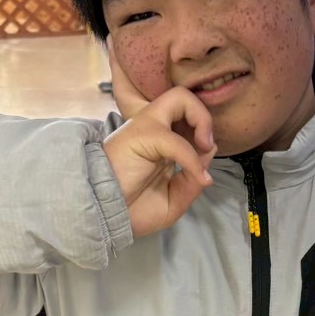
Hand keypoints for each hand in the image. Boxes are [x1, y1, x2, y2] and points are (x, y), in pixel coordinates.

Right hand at [103, 46, 215, 237]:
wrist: (105, 219)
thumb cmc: (133, 209)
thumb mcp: (173, 199)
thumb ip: (192, 179)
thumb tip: (209, 154)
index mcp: (159, 141)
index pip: (185, 118)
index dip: (203, 133)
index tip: (204, 161)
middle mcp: (153, 128)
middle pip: (183, 96)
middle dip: (204, 116)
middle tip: (205, 145)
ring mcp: (146, 127)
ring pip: (180, 97)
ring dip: (202, 119)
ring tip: (202, 147)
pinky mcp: (142, 134)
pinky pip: (176, 140)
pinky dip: (192, 158)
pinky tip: (196, 176)